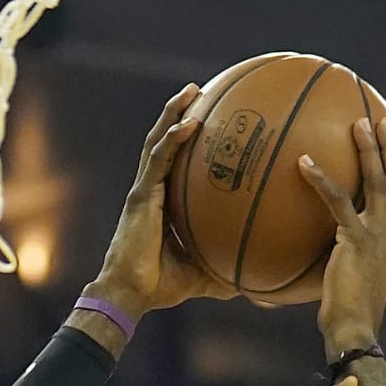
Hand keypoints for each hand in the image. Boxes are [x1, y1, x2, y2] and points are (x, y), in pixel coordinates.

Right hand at [85, 87, 234, 321]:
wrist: (130, 294)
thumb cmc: (159, 286)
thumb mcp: (202, 276)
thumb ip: (225, 272)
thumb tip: (255, 283)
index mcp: (161, 204)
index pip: (173, 164)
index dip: (185, 140)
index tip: (208, 119)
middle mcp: (150, 191)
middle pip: (164, 142)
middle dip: (179, 113)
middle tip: (199, 91)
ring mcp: (144, 191)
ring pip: (158, 142)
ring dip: (174, 113)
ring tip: (192, 91)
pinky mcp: (140, 196)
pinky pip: (158, 160)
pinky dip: (173, 139)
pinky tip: (190, 123)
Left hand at [298, 111, 385, 354]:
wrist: (355, 328)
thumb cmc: (350, 315)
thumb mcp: (354, 283)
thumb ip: (348, 265)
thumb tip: (324, 264)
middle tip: (385, 120)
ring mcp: (379, 233)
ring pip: (378, 182)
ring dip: (370, 150)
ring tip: (358, 125)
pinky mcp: (356, 238)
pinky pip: (338, 202)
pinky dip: (322, 180)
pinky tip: (305, 162)